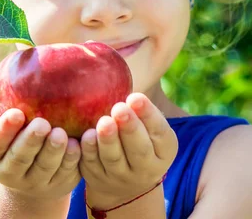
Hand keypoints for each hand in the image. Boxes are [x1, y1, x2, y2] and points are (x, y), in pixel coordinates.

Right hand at [0, 104, 81, 201]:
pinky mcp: (58, 184)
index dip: (3, 130)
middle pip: (19, 158)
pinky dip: (71, 159)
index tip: (16, 113)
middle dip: (30, 141)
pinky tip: (76, 145)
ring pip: (44, 167)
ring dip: (53, 150)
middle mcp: (10, 173)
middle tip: (41, 124)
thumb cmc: (11, 138)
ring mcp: (35, 182)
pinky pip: (65, 173)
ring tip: (60, 134)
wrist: (30, 173)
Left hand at [79, 93, 177, 207]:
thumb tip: (125, 70)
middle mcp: (146, 168)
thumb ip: (141, 108)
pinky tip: (86, 136)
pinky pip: (93, 165)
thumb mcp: (149, 128)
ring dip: (108, 140)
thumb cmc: (138, 139)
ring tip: (104, 122)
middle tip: (119, 108)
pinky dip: (89, 150)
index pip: (160, 132)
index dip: (148, 115)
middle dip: (129, 128)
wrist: (123, 182)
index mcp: (164, 150)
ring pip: (114, 159)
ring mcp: (121, 177)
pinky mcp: (98, 179)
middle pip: (139, 149)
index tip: (135, 97)